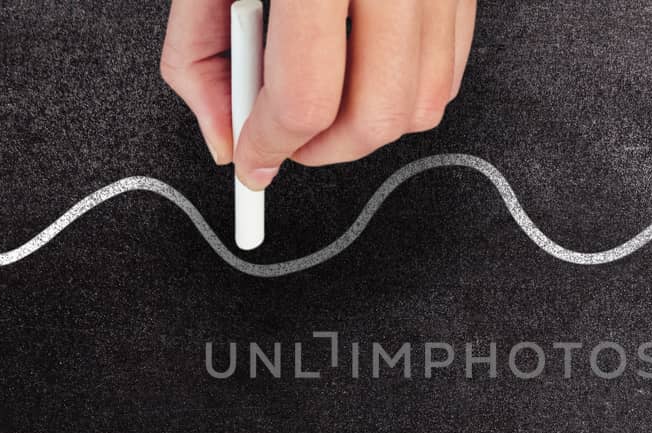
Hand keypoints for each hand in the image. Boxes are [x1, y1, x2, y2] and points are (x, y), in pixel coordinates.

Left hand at [160, 0, 476, 190]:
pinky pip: (450, 68)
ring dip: (367, 124)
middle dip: (322, 149)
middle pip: (379, 115)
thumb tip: (227, 142)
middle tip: (284, 137)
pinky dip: (405, 89)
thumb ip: (201, 55)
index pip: (306, 96)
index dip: (270, 143)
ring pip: (426, 103)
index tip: (250, 157)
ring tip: (321, 93)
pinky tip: (363, 65)